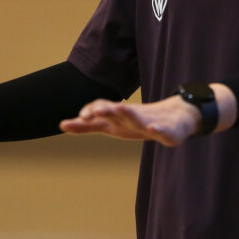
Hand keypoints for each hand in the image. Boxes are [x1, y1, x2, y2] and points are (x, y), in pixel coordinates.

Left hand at [59, 96, 201, 147]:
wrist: (176, 118)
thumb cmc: (139, 122)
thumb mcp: (113, 126)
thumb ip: (92, 125)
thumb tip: (62, 124)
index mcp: (116, 121)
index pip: (95, 118)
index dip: (83, 122)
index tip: (66, 124)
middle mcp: (129, 118)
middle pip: (113, 111)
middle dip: (103, 109)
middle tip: (93, 112)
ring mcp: (147, 122)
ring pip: (136, 115)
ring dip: (128, 112)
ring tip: (120, 109)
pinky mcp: (166, 129)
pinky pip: (161, 129)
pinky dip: (157, 129)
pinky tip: (153, 129)